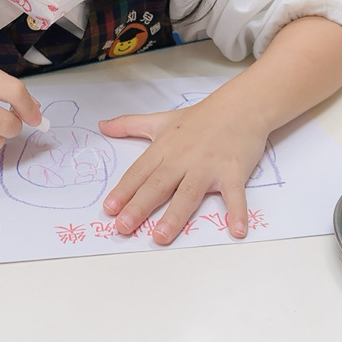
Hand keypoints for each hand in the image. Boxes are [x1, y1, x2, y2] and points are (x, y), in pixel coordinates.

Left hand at [98, 99, 267, 244]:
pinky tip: (236, 230)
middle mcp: (183, 159)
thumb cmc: (201, 117)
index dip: (123, 191)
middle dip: (139, 206)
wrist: (239, 106)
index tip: (109, 209)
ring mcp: (208, 166)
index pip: (139, 172)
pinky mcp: (232, 172)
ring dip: (175, 216)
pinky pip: (234, 195)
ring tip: (161, 236)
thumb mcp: (160, 120)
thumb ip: (129, 125)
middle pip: (158, 185)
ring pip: (188, 193)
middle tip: (123, 227)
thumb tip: (102, 126)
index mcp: (164, 149)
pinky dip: (237, 212)